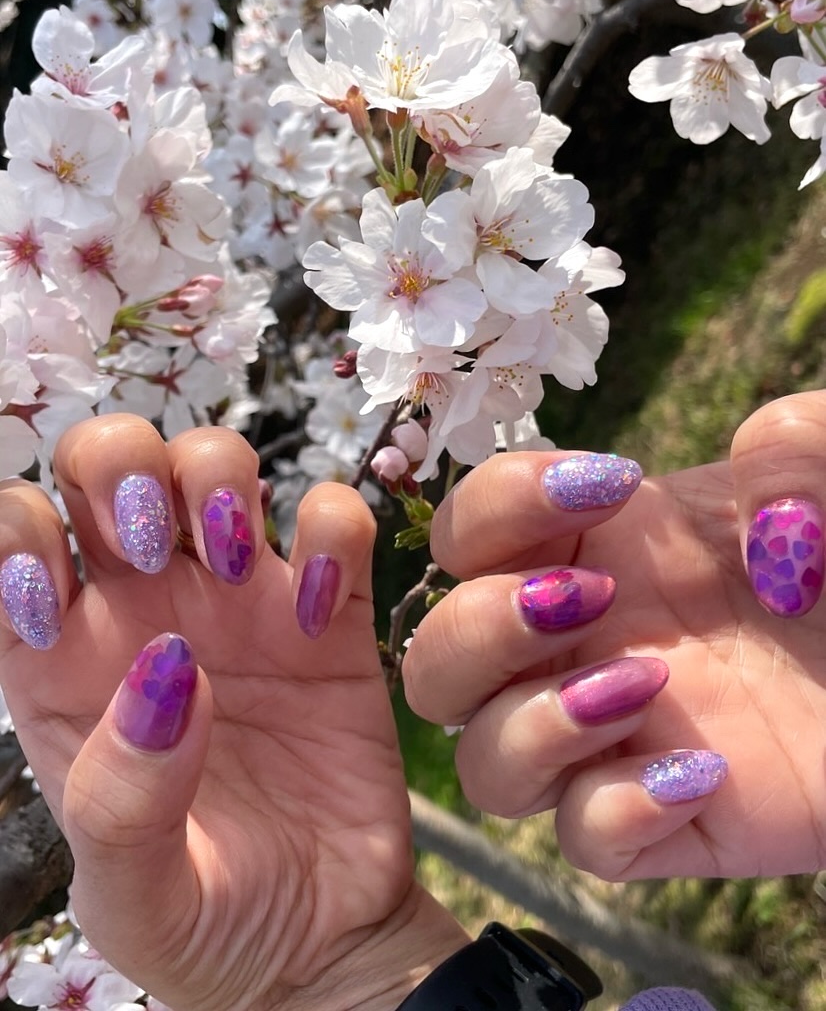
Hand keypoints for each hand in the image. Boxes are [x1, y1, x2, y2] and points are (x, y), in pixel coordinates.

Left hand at [0, 414, 466, 1010]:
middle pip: (107, 468)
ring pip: (214, 465)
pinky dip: (330, 530)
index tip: (52, 600)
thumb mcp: (135, 898)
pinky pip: (332, 524)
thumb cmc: (208, 924)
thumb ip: (120, 799)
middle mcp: (149, 612)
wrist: (327, 944)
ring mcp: (243, 603)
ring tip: (234, 555)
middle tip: (152, 544)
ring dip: (215, 476)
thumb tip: (164, 671)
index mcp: (64, 668)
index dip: (14, 540)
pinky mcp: (330, 612)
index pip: (11, 546)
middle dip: (118, 470)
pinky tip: (319, 605)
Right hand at [403, 391, 825, 881]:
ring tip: (646, 685)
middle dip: (483, 627)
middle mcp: (577, 647)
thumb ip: (796, 443)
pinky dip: (618, 811)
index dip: (500, 504)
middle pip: (436, 664)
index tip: (610, 486)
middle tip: (595, 594)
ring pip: (485, 766)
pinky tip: (702, 773)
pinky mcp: (670, 821)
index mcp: (589, 550)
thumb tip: (757, 490)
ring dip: (536, 724)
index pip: (469, 531)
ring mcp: (614, 739)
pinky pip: (586, 842)